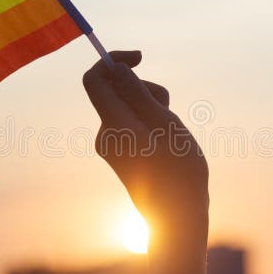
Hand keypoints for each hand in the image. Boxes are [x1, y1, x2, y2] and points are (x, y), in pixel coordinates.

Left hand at [83, 51, 208, 246]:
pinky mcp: (120, 152)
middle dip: (145, 88)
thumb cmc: (178, 170)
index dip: (113, 60)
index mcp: (114, 124)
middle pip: (116, 90)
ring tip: (172, 130)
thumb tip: (116, 69)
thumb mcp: (165, 123)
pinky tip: (166, 141)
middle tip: (169, 108)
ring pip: (128, 106)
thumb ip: (139, 94)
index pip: (94, 80)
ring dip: (151, 106)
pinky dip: (149, 122)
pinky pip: (131, 123)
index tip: (140, 58)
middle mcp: (105, 134)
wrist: (177, 215)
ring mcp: (111, 145)